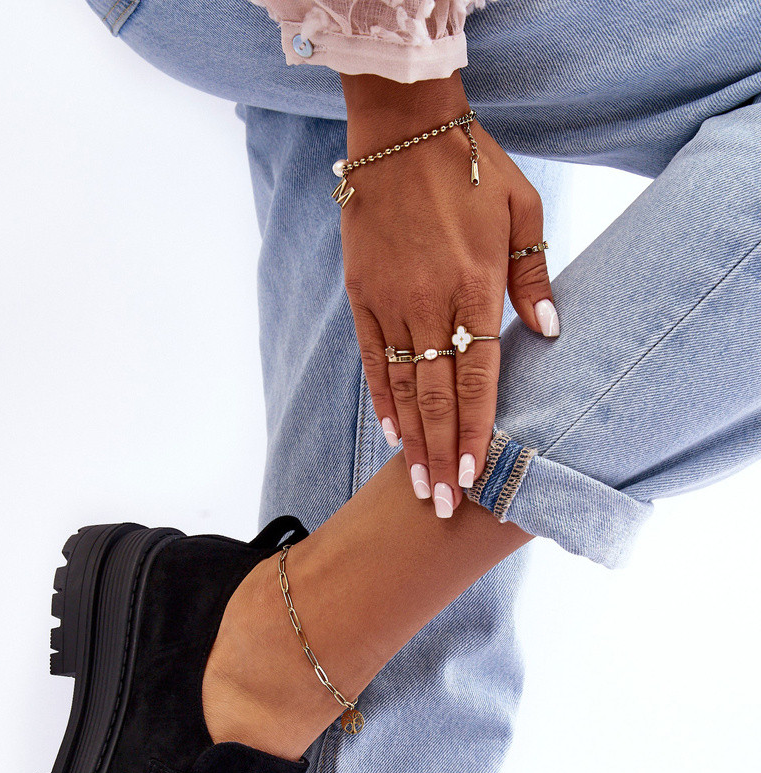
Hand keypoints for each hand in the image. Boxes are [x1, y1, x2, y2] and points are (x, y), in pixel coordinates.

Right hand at [339, 70, 558, 516]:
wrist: (401, 127)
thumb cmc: (472, 166)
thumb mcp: (522, 209)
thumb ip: (533, 275)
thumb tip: (549, 331)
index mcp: (475, 285)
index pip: (478, 376)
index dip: (477, 430)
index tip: (475, 476)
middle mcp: (431, 301)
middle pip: (437, 395)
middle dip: (441, 454)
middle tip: (440, 505)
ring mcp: (391, 300)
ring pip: (403, 385)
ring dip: (412, 440)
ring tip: (416, 483)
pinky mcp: (362, 294)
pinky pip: (373, 357)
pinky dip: (382, 398)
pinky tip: (390, 432)